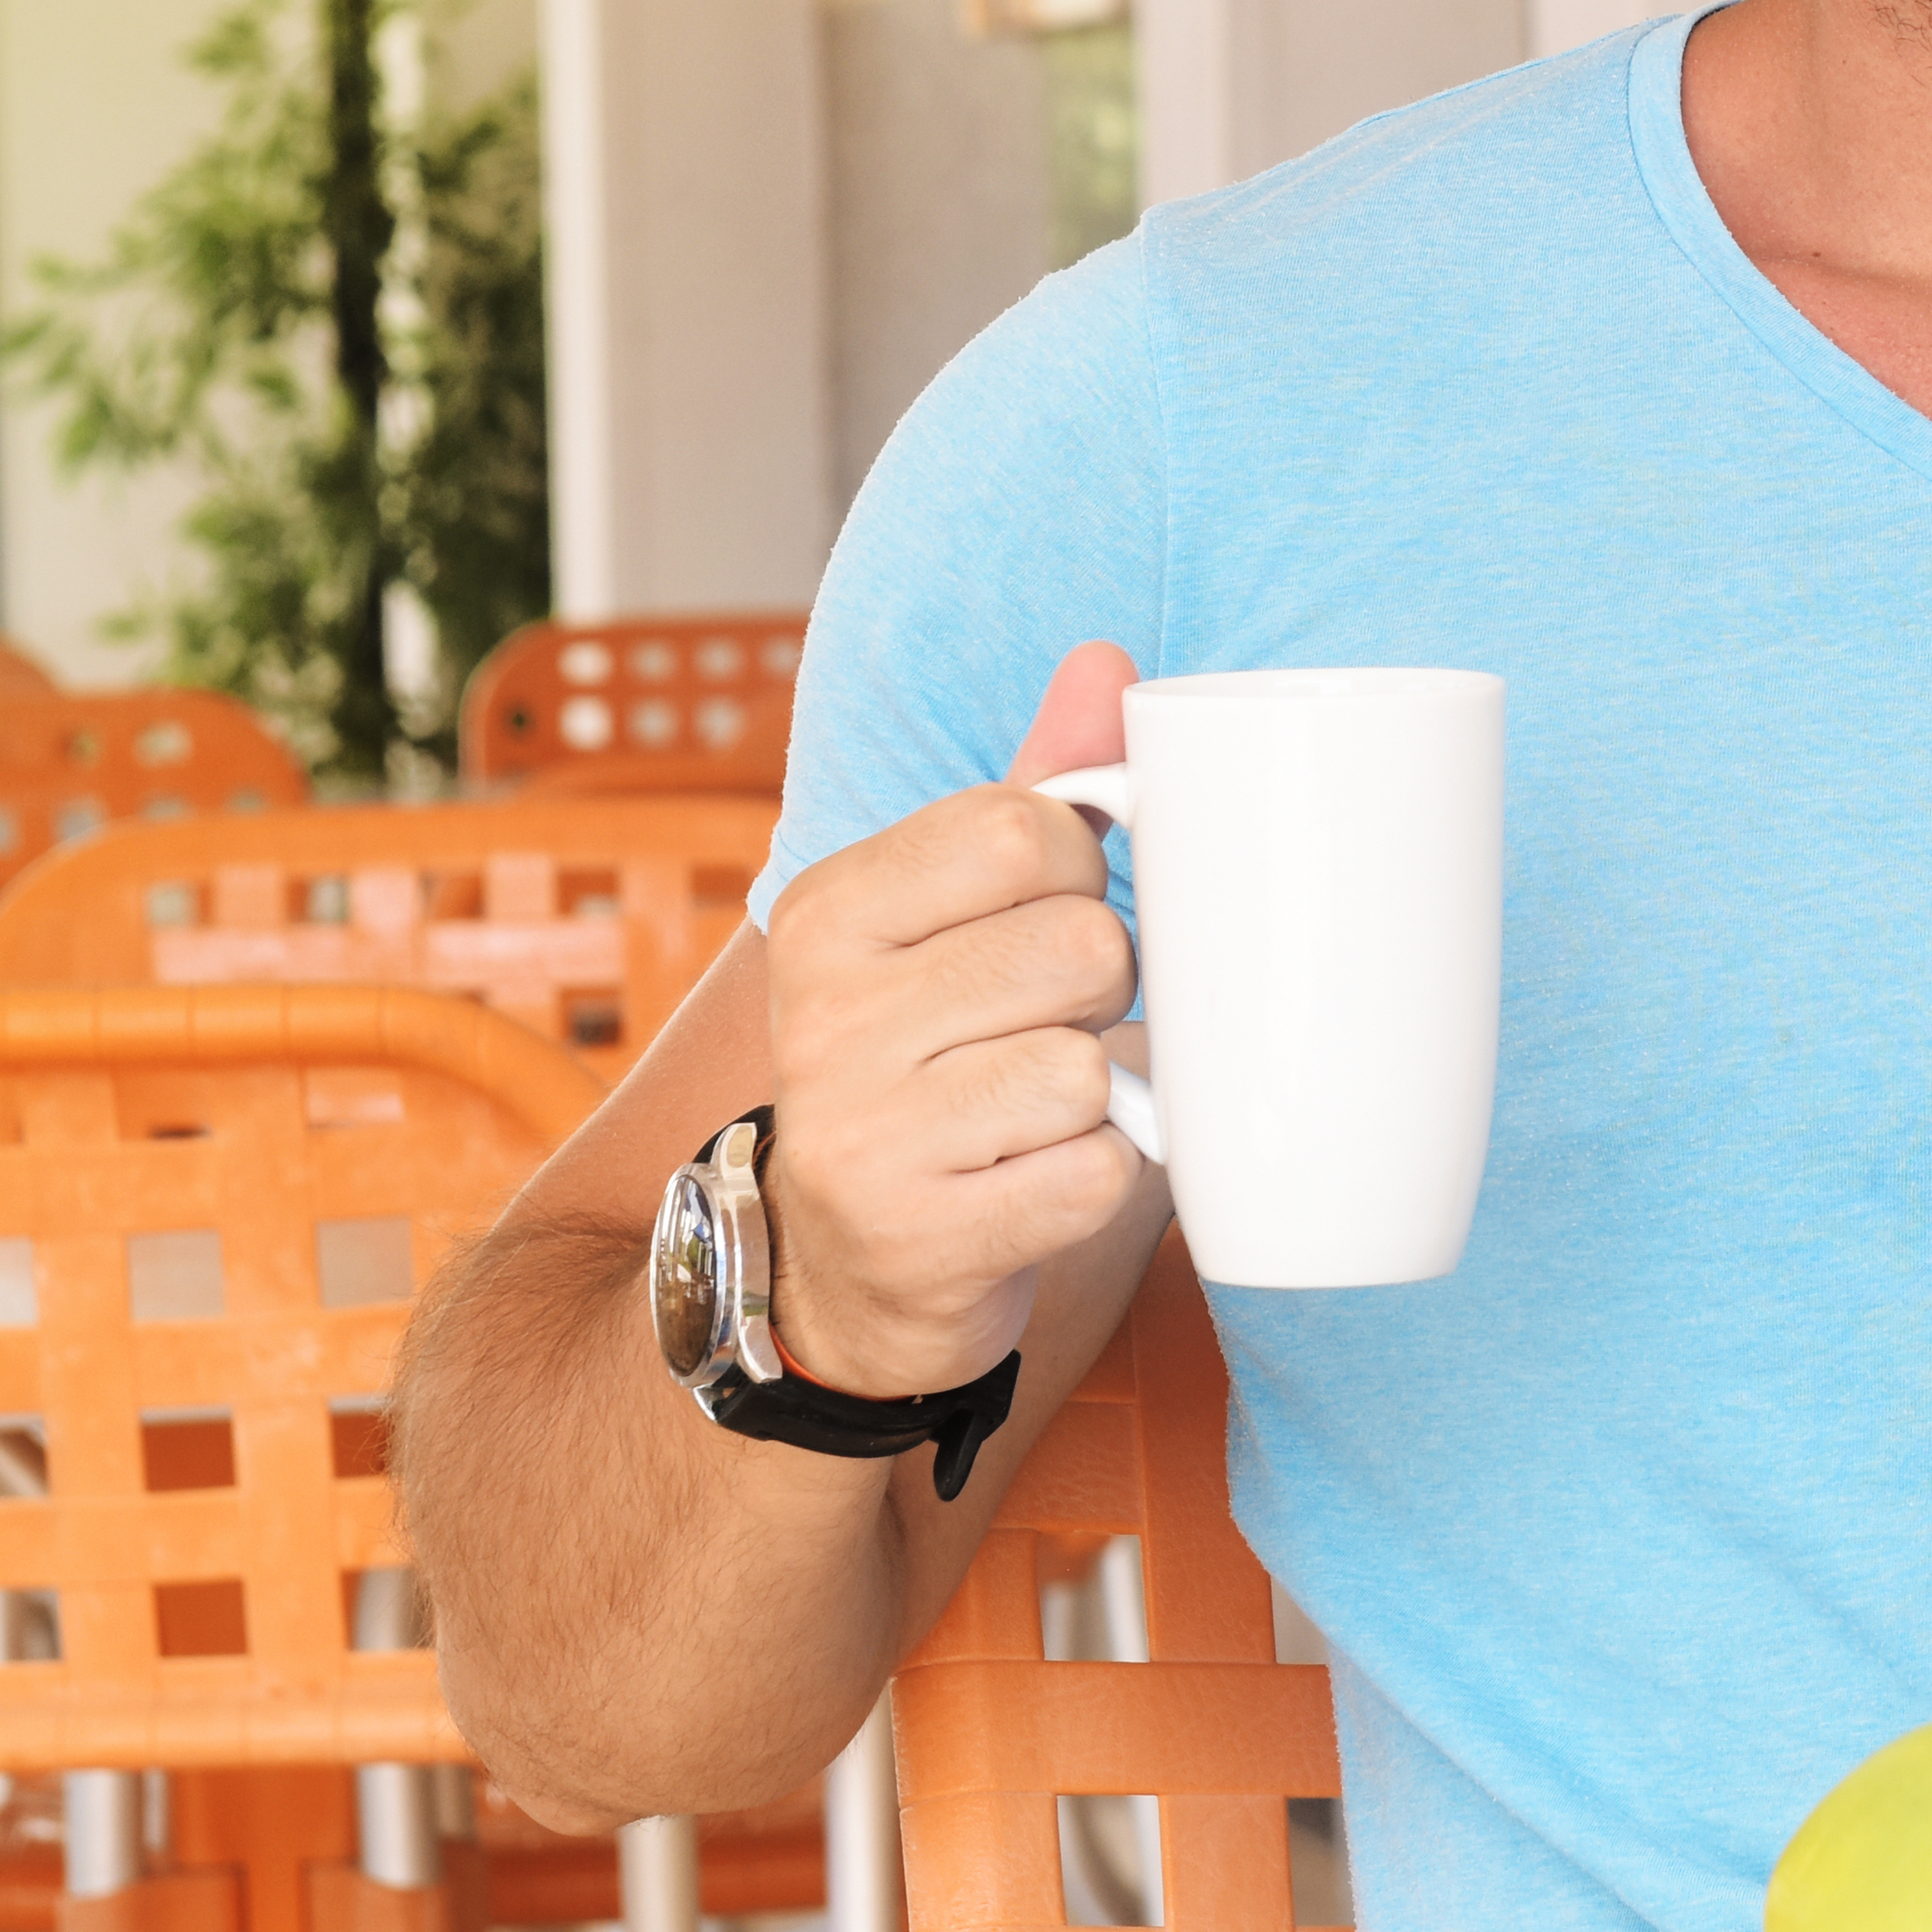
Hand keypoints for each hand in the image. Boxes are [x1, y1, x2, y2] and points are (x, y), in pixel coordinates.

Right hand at [752, 643, 1159, 1396]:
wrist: (838, 1269)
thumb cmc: (924, 1062)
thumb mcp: (948, 918)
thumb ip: (1032, 789)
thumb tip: (1107, 661)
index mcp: (828, 909)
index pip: (1024, 828)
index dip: (1081, 873)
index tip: (1047, 920)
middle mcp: (824, 1015)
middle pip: (1078, 946)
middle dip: (1102, 991)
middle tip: (1051, 1029)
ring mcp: (864, 1137)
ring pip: (1089, 1069)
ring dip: (1101, 1097)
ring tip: (1036, 1112)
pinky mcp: (922, 1243)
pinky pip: (1097, 1177)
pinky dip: (1100, 1181)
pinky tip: (1037, 1181)